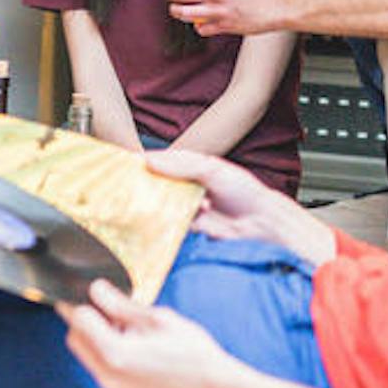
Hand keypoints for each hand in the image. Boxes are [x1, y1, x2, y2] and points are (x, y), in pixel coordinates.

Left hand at [59, 281, 242, 387]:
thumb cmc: (194, 354)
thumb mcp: (158, 320)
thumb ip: (121, 305)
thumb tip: (96, 289)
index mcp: (115, 352)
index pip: (78, 319)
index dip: (81, 302)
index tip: (90, 291)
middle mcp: (108, 374)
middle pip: (75, 338)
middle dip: (85, 319)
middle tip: (109, 307)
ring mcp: (112, 387)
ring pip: (85, 354)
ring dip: (94, 335)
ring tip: (126, 325)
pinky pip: (99, 366)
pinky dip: (104, 351)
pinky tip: (132, 342)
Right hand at [144, 147, 335, 264]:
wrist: (261, 224)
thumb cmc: (244, 192)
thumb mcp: (212, 169)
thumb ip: (182, 165)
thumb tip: (149, 161)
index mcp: (190, 168)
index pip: (161, 162)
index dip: (144, 162)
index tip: (125, 163)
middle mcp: (185, 186)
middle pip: (156, 183)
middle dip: (144, 184)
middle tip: (128, 184)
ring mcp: (186, 206)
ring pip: (160, 203)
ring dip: (156, 203)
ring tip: (150, 199)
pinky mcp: (187, 226)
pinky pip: (168, 222)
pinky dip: (166, 220)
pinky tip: (169, 216)